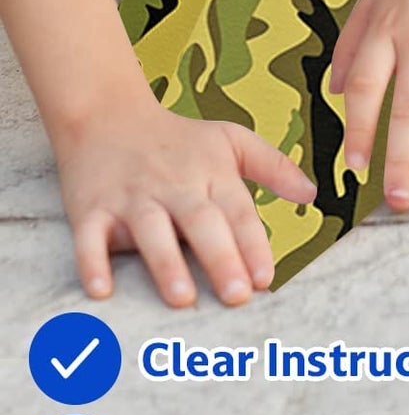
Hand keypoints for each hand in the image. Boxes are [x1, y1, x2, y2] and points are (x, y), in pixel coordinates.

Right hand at [54, 97, 316, 306]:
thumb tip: (313, 195)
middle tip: (237, 295)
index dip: (253, 244)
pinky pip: (89, 237)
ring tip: (183, 298)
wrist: (107, 115)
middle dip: (220, 258)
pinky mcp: (91, 208)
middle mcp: (174, 186)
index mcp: (212, 174)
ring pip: (150, 231)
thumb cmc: (179, 138)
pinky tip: (102, 290)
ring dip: (166, 264)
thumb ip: (274, 168)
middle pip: (201, 223)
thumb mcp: (232, 141)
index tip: (266, 279)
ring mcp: (132, 198)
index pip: (238, 212)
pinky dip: (93, 262)